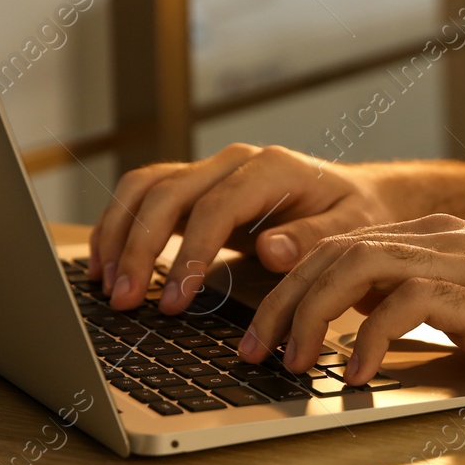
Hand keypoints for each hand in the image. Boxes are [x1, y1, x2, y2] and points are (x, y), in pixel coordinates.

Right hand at [88, 144, 397, 311]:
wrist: (358, 196)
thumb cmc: (357, 215)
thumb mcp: (353, 228)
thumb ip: (313, 238)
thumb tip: (270, 249)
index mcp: (271, 169)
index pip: (214, 207)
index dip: (189, 255)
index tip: (174, 300)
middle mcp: (234, 163)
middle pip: (167, 193)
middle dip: (139, 248)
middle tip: (125, 301)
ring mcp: (211, 171)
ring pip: (145, 188)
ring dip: (118, 234)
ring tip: (106, 286)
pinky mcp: (197, 190)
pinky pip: (146, 197)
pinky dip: (120, 227)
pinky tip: (107, 265)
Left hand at [235, 215, 464, 384]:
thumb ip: (425, 309)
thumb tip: (368, 344)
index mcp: (430, 236)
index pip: (337, 246)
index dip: (289, 286)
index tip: (261, 332)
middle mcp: (435, 237)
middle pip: (330, 252)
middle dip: (280, 302)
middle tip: (251, 352)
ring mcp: (456, 257)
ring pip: (353, 266)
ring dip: (309, 314)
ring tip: (288, 362)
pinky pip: (403, 303)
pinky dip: (367, 337)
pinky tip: (351, 375)